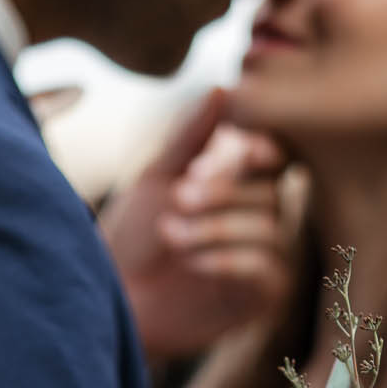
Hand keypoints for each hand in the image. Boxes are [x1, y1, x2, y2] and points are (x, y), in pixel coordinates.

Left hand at [101, 89, 299, 363]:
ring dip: (217, 227)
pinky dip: (229, 260)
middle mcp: (259, 220)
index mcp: (240, 184)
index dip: (255, 151)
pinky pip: (266, 271)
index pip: (274, 155)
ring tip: (170, 234)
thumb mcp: (157, 178)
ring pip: (268, 230)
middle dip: (223, 192)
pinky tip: (192, 262)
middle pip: (271, 192)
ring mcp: (263, 260)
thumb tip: (224, 87)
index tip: (217, 158)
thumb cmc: (131, 237)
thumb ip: (192, 137)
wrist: (112, 298)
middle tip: (178, 197)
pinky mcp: (259, 300)